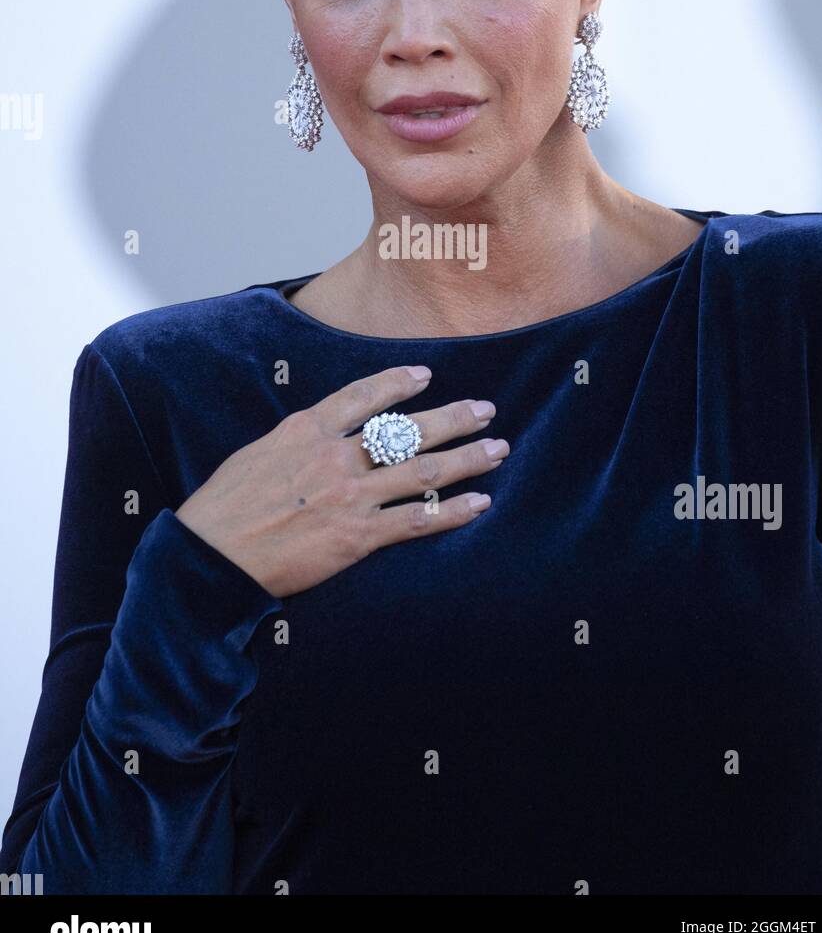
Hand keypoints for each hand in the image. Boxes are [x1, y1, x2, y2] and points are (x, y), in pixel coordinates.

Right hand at [174, 366, 508, 597]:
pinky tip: (480, 503)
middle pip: (407, 430)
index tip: (425, 375)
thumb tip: (326, 431)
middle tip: (485, 409)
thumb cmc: (225, 508)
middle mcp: (335, 457)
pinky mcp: (358, 537)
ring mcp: (350, 497)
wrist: (212, 558)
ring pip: (423, 471)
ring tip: (498, 447)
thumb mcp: (257, 453)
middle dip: (453, 417)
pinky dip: (453, 511)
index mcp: (306, 429)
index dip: (398, 383)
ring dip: (466, 458)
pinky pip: (417, 520)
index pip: (363, 396)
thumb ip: (299, 438)